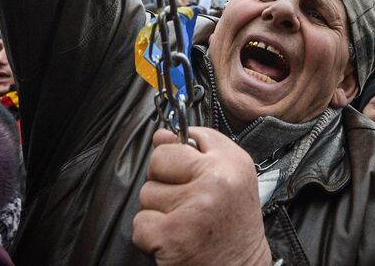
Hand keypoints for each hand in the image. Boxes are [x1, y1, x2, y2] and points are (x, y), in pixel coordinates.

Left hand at [133, 127, 271, 265]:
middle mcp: (214, 182)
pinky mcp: (172, 237)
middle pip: (158, 160)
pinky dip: (151, 236)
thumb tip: (160, 135)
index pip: (184, 136)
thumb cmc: (234, 226)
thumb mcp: (233, 177)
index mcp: (231, 163)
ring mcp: (192, 209)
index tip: (189, 172)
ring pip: (146, 193)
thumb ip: (201, 148)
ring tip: (183, 222)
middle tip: (186, 201)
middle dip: (164, 181)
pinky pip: (140, 223)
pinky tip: (173, 239)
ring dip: (158, 210)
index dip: (180, 155)